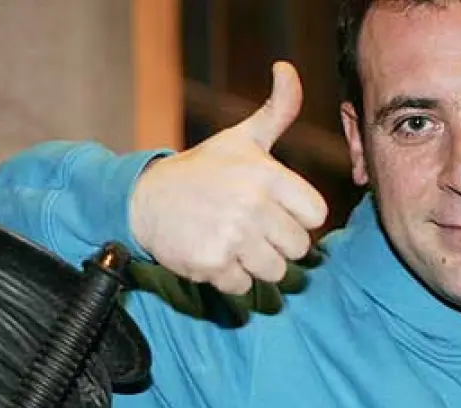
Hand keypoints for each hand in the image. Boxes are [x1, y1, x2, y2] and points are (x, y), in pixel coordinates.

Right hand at [129, 61, 327, 293]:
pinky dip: (231, 278)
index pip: (316, 215)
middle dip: (277, 243)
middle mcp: (252, 205)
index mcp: (267, 175)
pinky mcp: (211, 264)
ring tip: (234, 241)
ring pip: (275, 271)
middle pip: (298, 248)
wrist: (144, 199)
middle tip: (250, 227)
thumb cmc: (202, 170)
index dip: (298, 216)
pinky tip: (215, 254)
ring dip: (257, 263)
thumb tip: (287, 68)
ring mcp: (232, 236)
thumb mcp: (241, 138)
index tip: (274, 208)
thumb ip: (277, 110)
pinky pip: (244, 287)